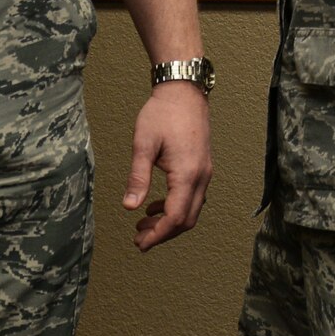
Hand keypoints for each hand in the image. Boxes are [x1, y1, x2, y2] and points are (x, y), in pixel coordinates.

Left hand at [121, 82, 212, 250]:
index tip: (139, 244)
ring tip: (143, 224)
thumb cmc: (163, 114)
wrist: (184, 91)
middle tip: (138, 239)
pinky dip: (177, 208)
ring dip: (169, 222)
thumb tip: (129, 207)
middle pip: (187, 220)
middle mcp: (201, 176)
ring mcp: (205, 172)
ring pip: (192, 210)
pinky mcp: (202, 167)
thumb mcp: (143, 145)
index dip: (157, 235)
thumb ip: (137, 177)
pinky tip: (157, 204)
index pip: (175, 217)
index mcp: (187, 173)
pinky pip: (194, 197)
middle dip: (163, 234)